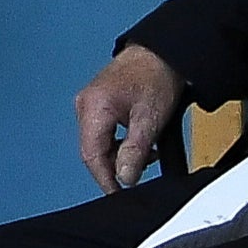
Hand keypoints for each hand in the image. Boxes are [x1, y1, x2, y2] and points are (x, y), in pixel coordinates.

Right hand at [74, 45, 184, 192]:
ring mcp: (89, 105)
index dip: (105, 179)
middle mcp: (85, 107)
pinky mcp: (98, 105)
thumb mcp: (150, 119)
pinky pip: (104, 134)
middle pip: (94, 151)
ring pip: (100, 144)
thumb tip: (125, 178)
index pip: (91, 155)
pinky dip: (121, 144)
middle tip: (141, 173)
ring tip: (147, 154)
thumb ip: (135, 152)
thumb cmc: (156, 76)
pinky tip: (140, 143)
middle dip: (116, 166)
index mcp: (92, 109)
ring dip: (121, 155)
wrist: (162, 52)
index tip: (120, 194)